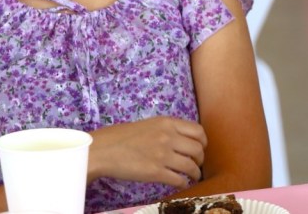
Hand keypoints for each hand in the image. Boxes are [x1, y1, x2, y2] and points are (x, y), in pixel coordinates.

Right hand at [87, 117, 206, 186]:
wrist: (104, 149)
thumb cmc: (121, 136)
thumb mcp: (148, 124)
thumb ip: (166, 130)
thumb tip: (181, 140)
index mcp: (166, 122)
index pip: (198, 131)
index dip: (203, 142)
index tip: (200, 148)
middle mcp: (168, 137)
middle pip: (198, 150)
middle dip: (200, 160)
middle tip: (196, 164)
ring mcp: (163, 155)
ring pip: (191, 166)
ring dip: (195, 173)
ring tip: (192, 176)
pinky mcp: (156, 172)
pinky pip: (179, 180)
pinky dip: (184, 183)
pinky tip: (181, 183)